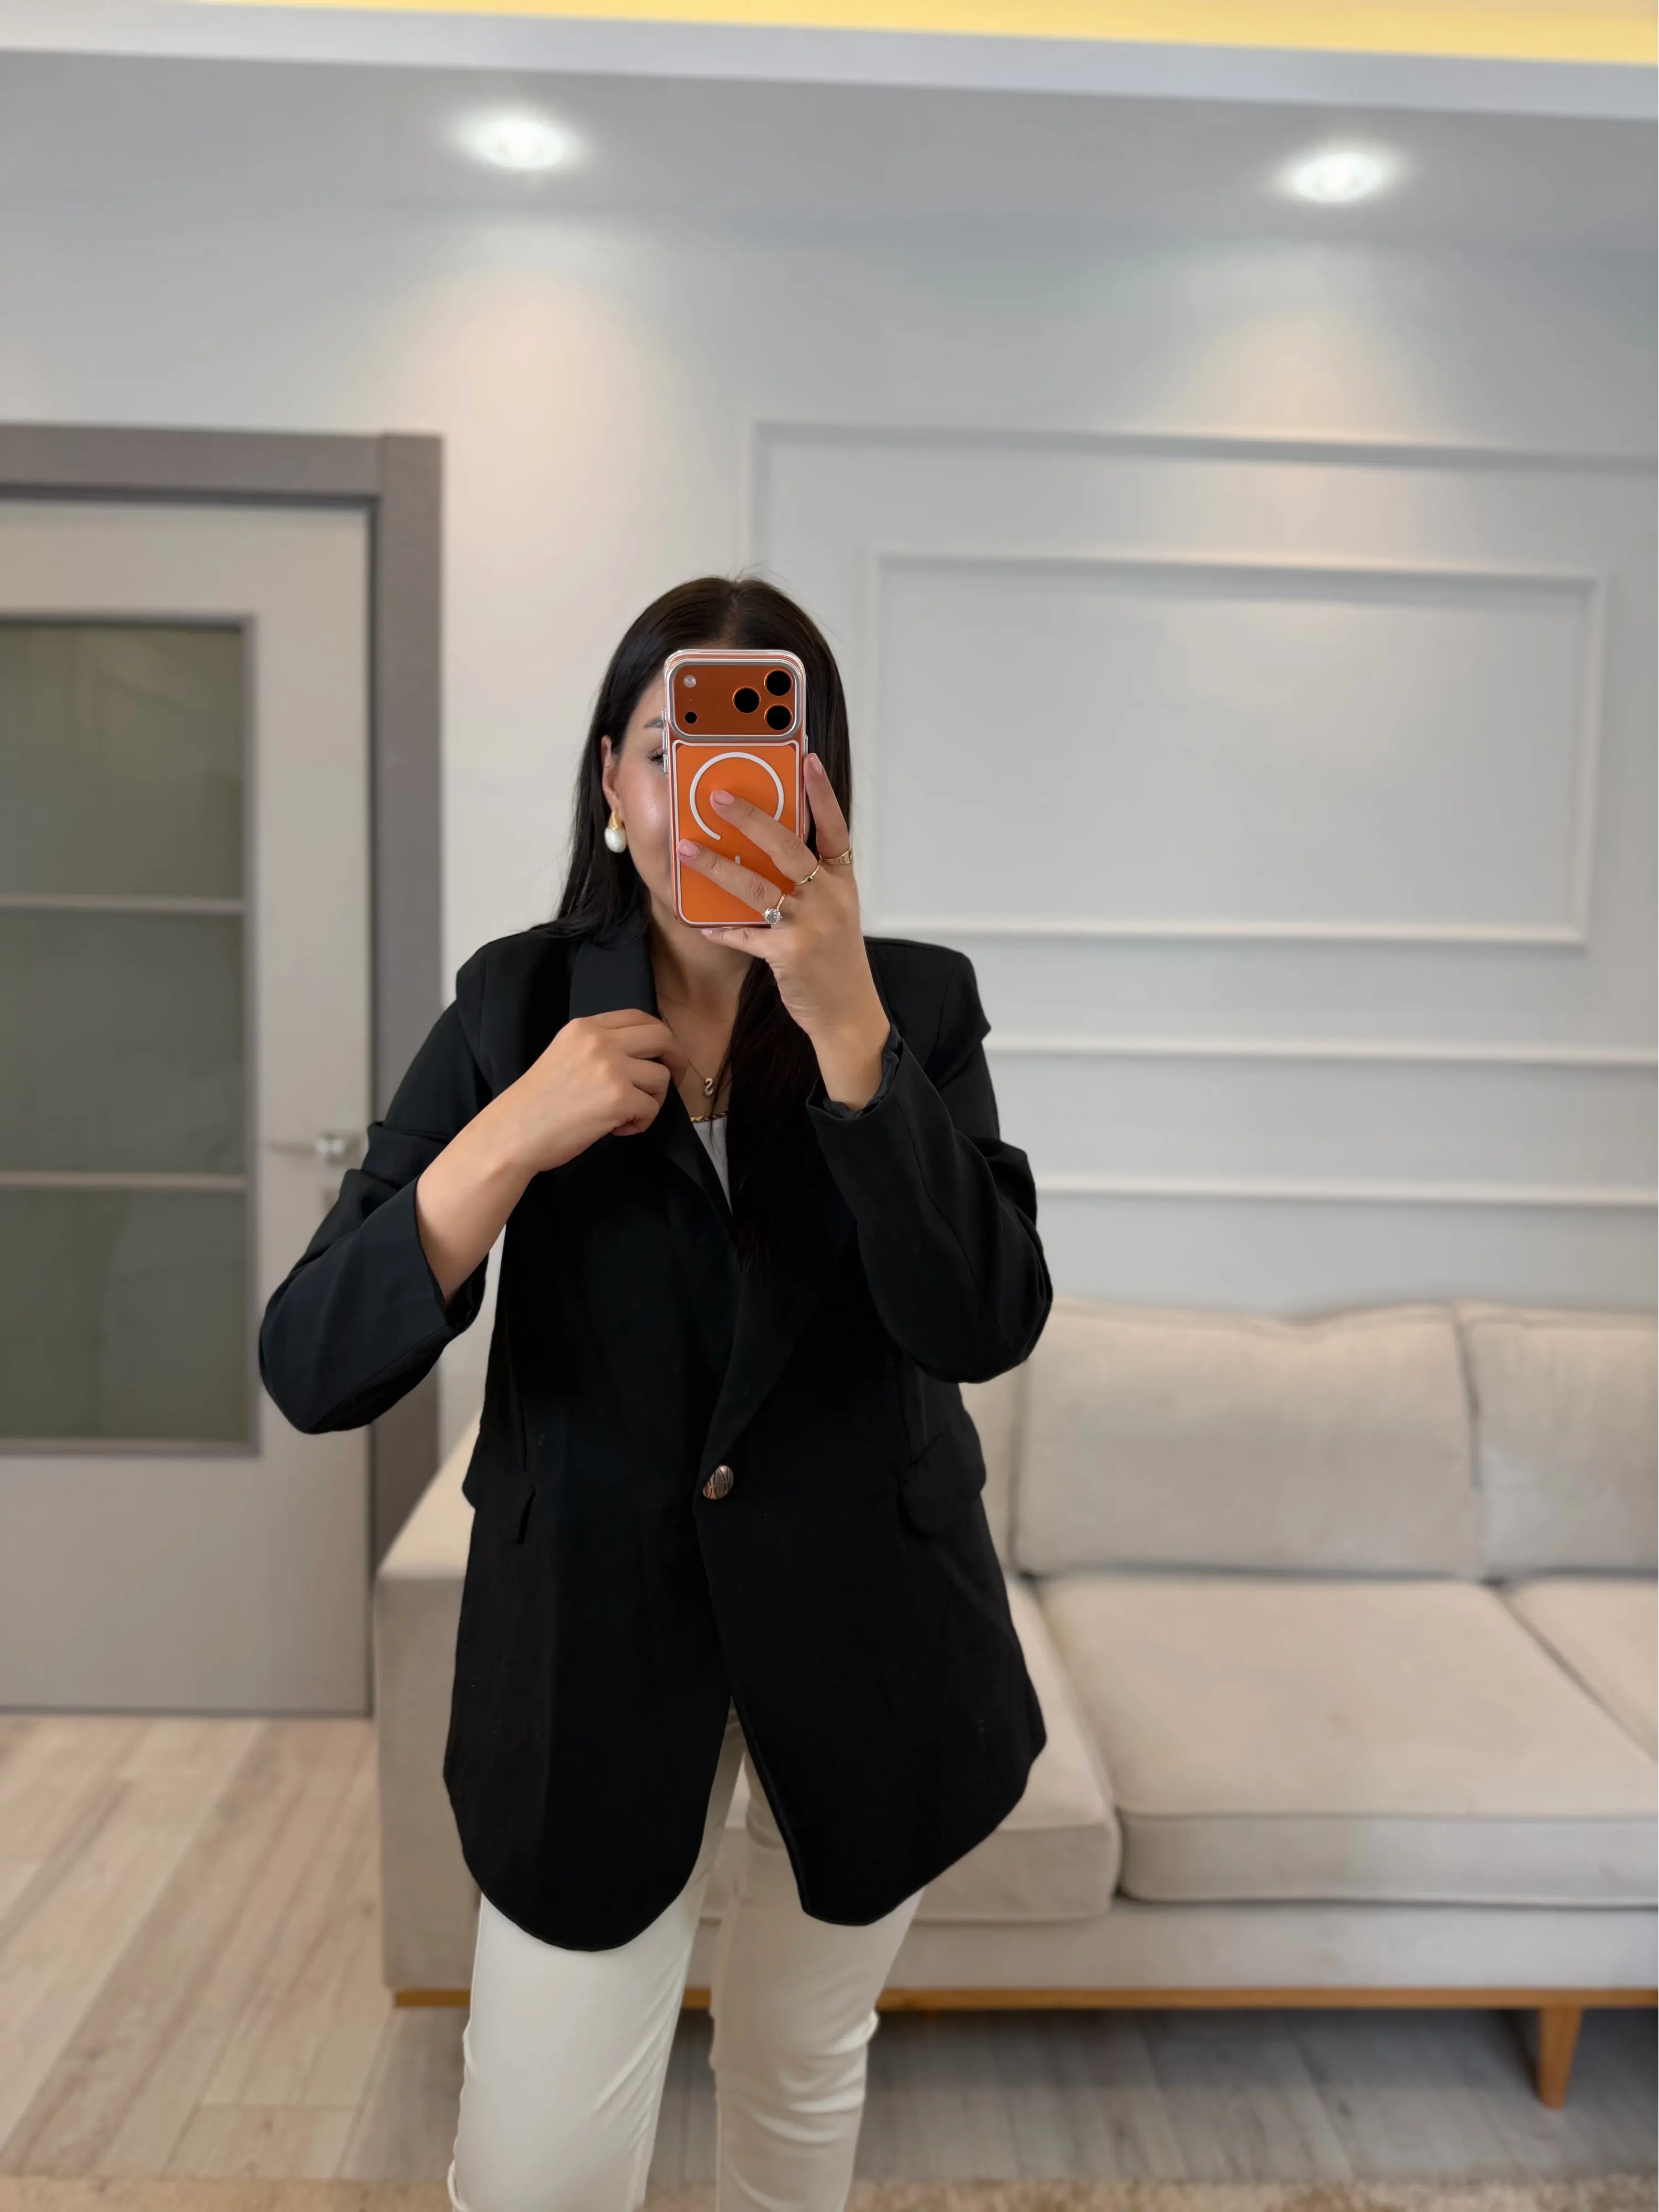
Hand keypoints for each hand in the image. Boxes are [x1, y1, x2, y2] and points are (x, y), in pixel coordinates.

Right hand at [494, 1008, 689, 1174]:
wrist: (512, 1133)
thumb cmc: (535, 1104)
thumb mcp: (563, 1056)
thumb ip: (597, 1048)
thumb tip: (641, 1055)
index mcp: (584, 1028)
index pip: (638, 1017)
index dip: (659, 1037)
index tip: (663, 1055)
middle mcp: (600, 1041)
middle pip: (662, 1037)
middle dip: (676, 1059)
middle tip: (673, 1080)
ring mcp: (611, 1068)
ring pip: (661, 1077)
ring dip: (652, 1101)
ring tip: (625, 1116)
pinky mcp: (619, 1098)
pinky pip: (652, 1108)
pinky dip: (640, 1124)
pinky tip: (616, 1130)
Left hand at [677, 753, 889, 1105]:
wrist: (848, 1011)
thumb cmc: (836, 959)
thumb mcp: (835, 911)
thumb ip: (810, 880)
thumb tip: (767, 849)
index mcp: (841, 880)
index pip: (833, 827)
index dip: (821, 794)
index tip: (807, 760)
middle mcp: (828, 896)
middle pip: (786, 847)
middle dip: (750, 818)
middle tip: (718, 796)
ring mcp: (809, 924)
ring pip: (756, 887)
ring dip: (717, 866)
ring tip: (686, 848)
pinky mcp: (788, 953)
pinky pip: (745, 935)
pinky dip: (721, 928)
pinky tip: (699, 921)